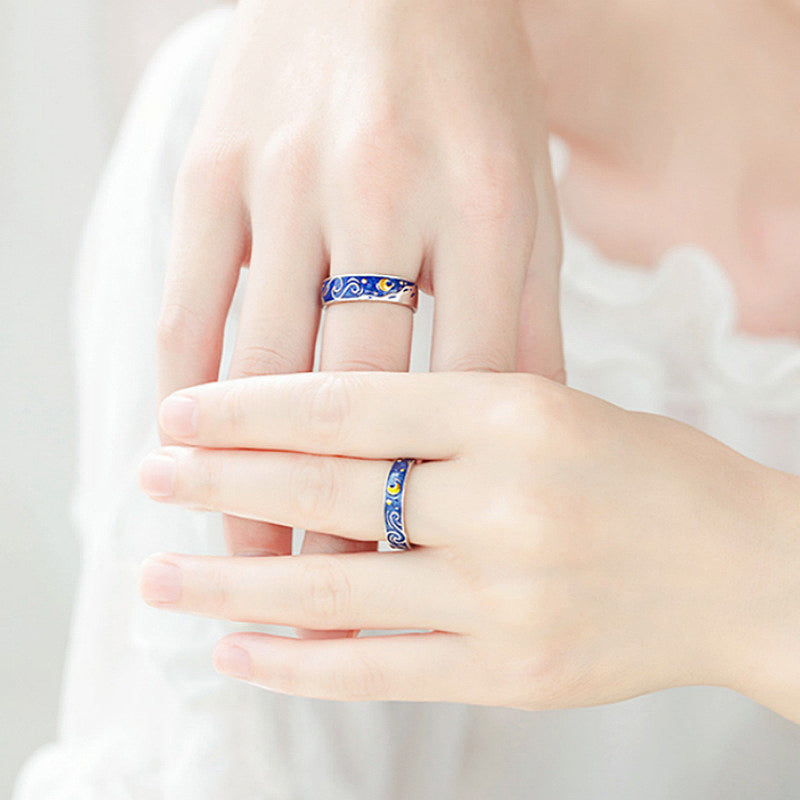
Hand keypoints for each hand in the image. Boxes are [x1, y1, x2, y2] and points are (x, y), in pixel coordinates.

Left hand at [137, 373, 799, 718]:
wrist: (743, 568)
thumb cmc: (644, 471)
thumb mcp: (552, 404)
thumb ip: (444, 416)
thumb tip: (318, 429)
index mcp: (515, 410)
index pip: (349, 403)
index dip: (252, 409)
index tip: (180, 413)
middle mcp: (504, 501)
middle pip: (328, 491)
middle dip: (223, 484)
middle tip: (149, 478)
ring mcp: (505, 596)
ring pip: (336, 590)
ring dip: (234, 589)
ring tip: (160, 580)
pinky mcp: (511, 672)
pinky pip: (381, 670)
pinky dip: (300, 663)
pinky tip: (239, 653)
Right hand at [154, 0, 563, 638]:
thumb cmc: (469, 94)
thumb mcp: (529, 196)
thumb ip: (529, 314)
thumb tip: (531, 429)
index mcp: (494, 205)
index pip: (467, 390)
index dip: (442, 497)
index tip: (421, 577)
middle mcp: (391, 195)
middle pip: (358, 398)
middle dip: (333, 518)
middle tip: (316, 610)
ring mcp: (292, 180)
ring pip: (262, 367)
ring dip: (247, 480)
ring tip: (240, 563)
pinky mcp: (215, 168)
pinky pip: (191, 301)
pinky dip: (189, 388)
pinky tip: (187, 453)